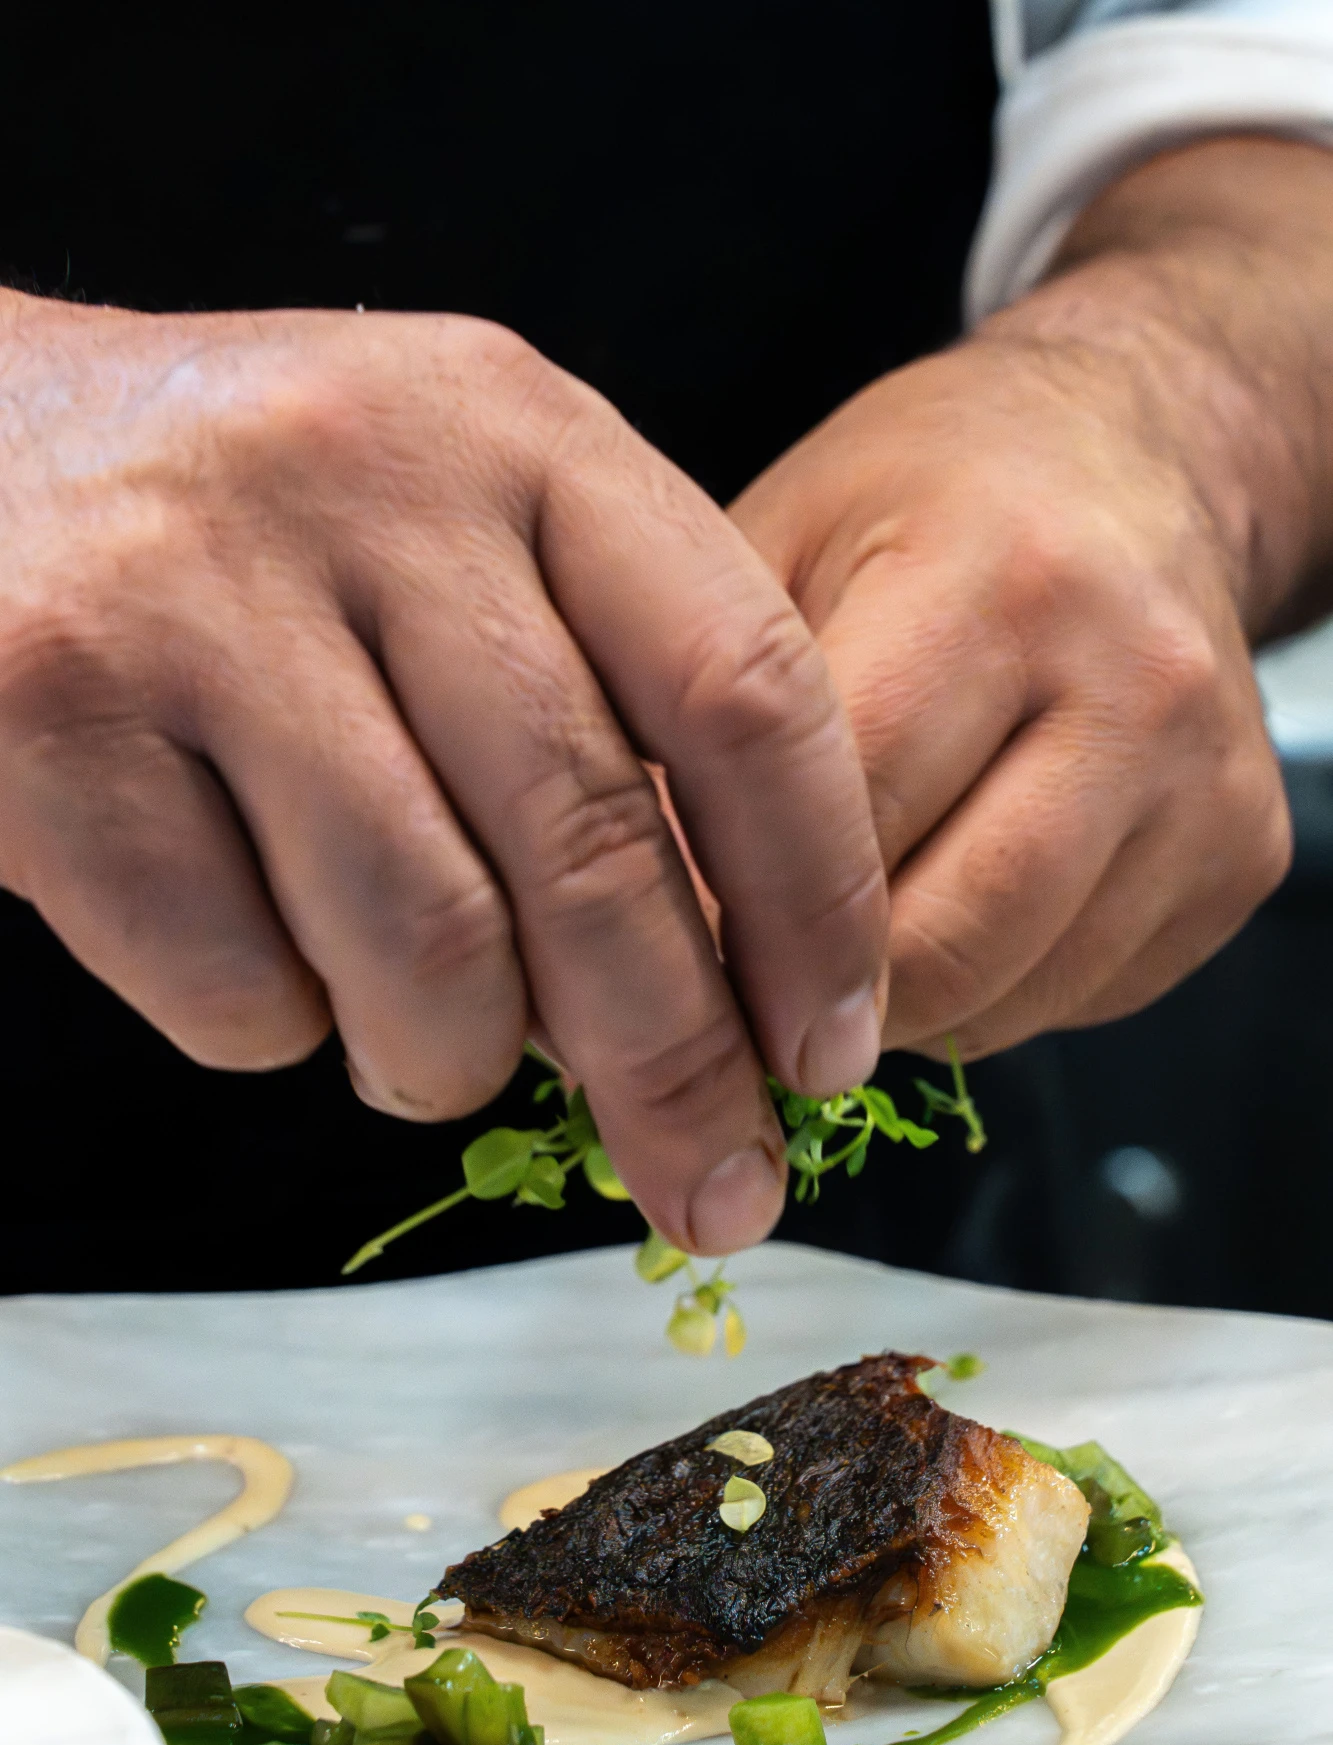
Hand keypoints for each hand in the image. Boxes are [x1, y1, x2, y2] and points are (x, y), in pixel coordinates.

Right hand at [0, 296, 889, 1251]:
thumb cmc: (254, 541)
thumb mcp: (456, 537)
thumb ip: (596, 708)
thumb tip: (725, 997)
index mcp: (520, 431)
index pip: (747, 689)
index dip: (820, 903)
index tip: (833, 1050)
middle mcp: (374, 485)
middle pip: (598, 846)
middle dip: (678, 1067)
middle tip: (716, 1190)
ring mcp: (199, 595)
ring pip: (426, 945)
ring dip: (450, 1059)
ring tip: (424, 1050)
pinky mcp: (52, 716)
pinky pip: (237, 986)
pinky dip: (275, 1030)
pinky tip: (255, 956)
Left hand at [732, 139, 1332, 1058]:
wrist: (1133, 459)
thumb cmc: (931, 498)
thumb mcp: (777, 536)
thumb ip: (698, 704)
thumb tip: (620, 899)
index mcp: (998, 581)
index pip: (841, 821)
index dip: (724, 913)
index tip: (653, 953)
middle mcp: (1132, 684)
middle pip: (936, 943)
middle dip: (808, 994)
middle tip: (728, 989)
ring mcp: (1206, 784)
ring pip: (1009, 997)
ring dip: (895, 1006)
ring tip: (830, 941)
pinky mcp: (1244, 861)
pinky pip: (1075, 999)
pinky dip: (985, 992)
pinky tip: (944, 906)